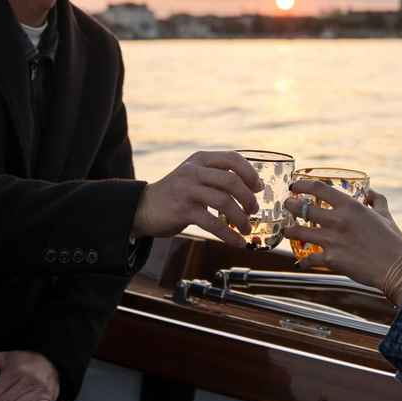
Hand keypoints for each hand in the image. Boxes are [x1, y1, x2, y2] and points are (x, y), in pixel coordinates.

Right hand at [131, 151, 262, 246]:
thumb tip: (252, 188)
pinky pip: (212, 223)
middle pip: (231, 181)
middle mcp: (193, 171)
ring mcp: (187, 190)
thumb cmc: (176, 194)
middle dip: (248, 198)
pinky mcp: (182, 210)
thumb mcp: (194, 176)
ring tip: (247, 228)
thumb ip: (217, 177)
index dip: (250, 173)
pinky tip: (237, 242)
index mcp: (200, 159)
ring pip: (224, 202)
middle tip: (253, 210)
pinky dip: (229, 235)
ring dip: (241, 218)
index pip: (232, 158)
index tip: (258, 188)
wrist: (142, 208)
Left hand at [284, 184, 401, 291]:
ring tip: (287, 230)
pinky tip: (301, 262)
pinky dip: (303, 261)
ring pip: (299, 231)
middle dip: (290, 205)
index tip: (294, 186)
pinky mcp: (330, 260)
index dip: (302, 185)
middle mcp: (337, 220)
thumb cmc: (392, 241)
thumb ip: (377, 200)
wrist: (395, 268)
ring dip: (290, 230)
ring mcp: (332, 240)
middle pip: (302, 208)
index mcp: (350, 206)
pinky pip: (308, 259)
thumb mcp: (385, 215)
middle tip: (286, 205)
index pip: (319, 188)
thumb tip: (370, 192)